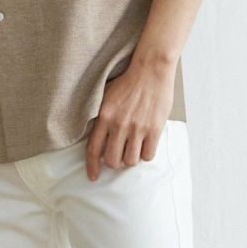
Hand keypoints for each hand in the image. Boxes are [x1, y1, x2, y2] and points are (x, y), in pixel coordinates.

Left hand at [84, 63, 174, 180]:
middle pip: (113, 160)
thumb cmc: (128, 82)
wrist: (151, 70)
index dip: (92, 167)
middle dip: (115, 162)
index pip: (93, 150)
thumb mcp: (105, 96)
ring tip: (133, 148)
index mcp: (104, 117)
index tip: (93, 177)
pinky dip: (146, 154)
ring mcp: (137, 128)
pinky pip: (148, 155)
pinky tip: (145, 145)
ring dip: (131, 158)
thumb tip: (92, 135)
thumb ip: (99, 116)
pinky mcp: (154, 129)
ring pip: (130, 161)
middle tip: (119, 155)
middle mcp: (119, 125)